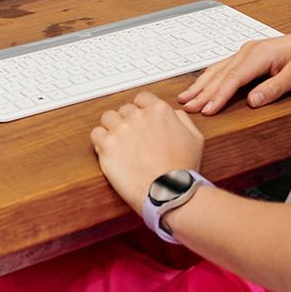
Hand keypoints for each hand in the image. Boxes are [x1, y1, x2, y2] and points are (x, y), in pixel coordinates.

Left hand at [90, 92, 203, 207]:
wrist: (170, 193)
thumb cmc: (183, 170)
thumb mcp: (195, 138)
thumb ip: (181, 119)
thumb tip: (172, 113)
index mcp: (158, 110)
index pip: (142, 98)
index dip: (141, 110)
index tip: (140, 121)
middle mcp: (138, 115)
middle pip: (124, 109)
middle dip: (127, 122)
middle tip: (132, 139)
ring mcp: (120, 129)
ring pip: (108, 118)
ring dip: (112, 128)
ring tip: (118, 144)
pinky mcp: (106, 145)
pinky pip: (95, 133)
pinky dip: (100, 140)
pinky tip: (108, 150)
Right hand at [178, 22, 290, 115]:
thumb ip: (273, 88)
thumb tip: (252, 101)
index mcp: (259, 55)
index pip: (233, 79)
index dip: (218, 96)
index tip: (206, 110)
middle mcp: (248, 51)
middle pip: (220, 74)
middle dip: (202, 92)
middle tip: (187, 107)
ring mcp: (245, 51)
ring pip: (217, 69)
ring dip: (201, 84)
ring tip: (185, 98)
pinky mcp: (247, 54)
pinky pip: (223, 66)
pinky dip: (209, 77)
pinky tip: (201, 84)